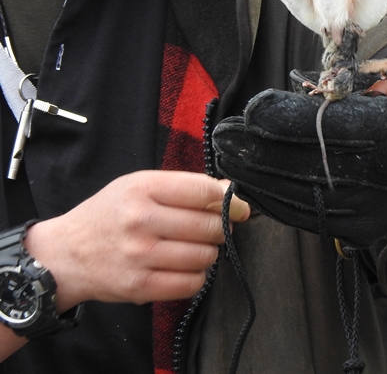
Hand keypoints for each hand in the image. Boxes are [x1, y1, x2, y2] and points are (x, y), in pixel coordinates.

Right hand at [23, 171, 248, 310]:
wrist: (66, 255)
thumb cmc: (110, 214)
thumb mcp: (139, 185)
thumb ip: (185, 186)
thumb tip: (228, 190)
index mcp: (143, 189)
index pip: (204, 191)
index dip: (227, 200)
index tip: (233, 206)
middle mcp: (140, 221)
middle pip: (209, 225)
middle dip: (221, 228)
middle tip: (214, 229)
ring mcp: (140, 256)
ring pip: (205, 256)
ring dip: (209, 252)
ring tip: (196, 247)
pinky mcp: (140, 287)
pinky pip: (191, 284)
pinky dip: (197, 276)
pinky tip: (185, 267)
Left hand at [214, 88, 386, 278]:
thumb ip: (339, 102)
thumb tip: (273, 107)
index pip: (326, 126)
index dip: (280, 118)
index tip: (249, 107)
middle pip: (306, 162)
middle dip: (256, 148)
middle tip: (222, 133)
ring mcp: (376, 209)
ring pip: (301, 193)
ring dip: (256, 175)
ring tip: (227, 155)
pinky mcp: (363, 231)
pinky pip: (307, 215)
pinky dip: (273, 199)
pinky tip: (251, 183)